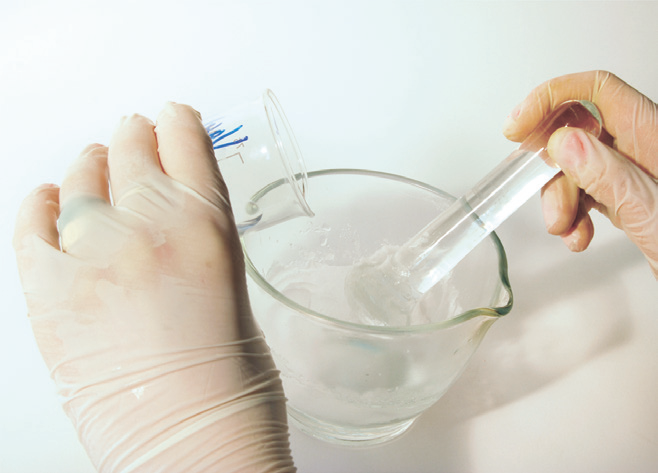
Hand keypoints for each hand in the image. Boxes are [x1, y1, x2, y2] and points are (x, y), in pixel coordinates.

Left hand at [13, 103, 294, 471]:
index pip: (186, 146)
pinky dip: (39, 205)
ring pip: (81, 181)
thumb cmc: (233, 388)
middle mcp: (147, 232)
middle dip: (134, 137)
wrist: (192, 447)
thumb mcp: (236, 292)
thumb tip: (178, 224)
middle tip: (134, 132)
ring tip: (94, 158)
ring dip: (90, 163)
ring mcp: (92, 260)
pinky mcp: (50, 295)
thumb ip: (202, 246)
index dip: (178, 123)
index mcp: (206, 229)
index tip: (173, 115)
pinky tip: (47, 195)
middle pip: (132, 153)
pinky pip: (34, 227)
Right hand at [503, 70, 657, 276]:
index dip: (552, 98)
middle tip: (547, 200)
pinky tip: (578, 235)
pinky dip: (571, 215)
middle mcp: (642, 149)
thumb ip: (610, 176)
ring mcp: (633, 174)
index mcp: (654, 137)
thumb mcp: (653, 214)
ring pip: (575, 167)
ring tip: (566, 228)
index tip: (519, 125)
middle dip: (553, 169)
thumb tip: (566, 142)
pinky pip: (584, 193)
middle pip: (577, 133)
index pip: (597, 91)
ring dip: (559, 200)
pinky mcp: (626, 198)